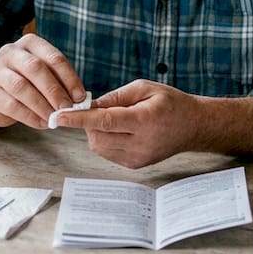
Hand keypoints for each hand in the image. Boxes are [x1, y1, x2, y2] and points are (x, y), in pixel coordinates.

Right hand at [0, 34, 86, 128]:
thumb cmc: (28, 81)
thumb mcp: (44, 74)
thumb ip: (60, 82)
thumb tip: (80, 100)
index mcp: (30, 43)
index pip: (53, 57)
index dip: (69, 78)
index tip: (80, 97)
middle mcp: (10, 52)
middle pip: (35, 68)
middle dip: (54, 90)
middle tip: (67, 108)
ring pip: (21, 86)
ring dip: (41, 105)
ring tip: (55, 118)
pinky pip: (11, 105)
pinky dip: (30, 116)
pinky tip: (42, 123)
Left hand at [52, 80, 199, 167]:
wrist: (193, 126)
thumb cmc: (170, 102)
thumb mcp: (144, 88)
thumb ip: (115, 97)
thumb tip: (89, 106)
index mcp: (144, 121)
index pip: (104, 122)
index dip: (79, 119)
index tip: (59, 116)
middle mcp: (141, 144)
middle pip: (97, 136)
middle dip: (88, 122)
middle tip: (98, 109)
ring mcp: (138, 158)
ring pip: (99, 147)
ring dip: (96, 132)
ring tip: (114, 119)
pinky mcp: (135, 165)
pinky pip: (107, 153)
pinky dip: (104, 140)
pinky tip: (119, 130)